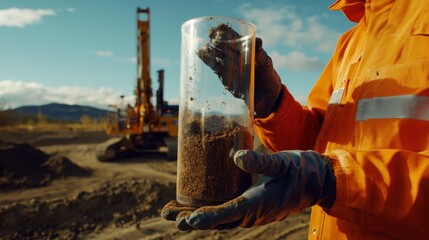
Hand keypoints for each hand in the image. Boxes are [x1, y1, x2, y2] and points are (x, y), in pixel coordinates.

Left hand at [161, 150, 335, 229]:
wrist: (316, 181)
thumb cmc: (299, 171)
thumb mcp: (282, 162)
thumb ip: (261, 161)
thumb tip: (237, 157)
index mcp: (258, 204)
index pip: (227, 213)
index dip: (206, 217)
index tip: (187, 220)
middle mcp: (252, 214)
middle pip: (217, 220)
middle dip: (191, 219)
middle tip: (167, 215)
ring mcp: (251, 213)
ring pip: (219, 219)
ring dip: (196, 217)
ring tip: (174, 213)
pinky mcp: (251, 208)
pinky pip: (226, 214)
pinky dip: (209, 213)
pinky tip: (197, 207)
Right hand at [197, 24, 282, 117]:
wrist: (268, 98)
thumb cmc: (269, 78)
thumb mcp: (267, 65)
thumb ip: (261, 55)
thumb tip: (258, 41)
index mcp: (246, 51)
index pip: (235, 38)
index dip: (227, 32)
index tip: (220, 27)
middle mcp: (236, 58)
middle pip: (223, 47)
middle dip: (216, 40)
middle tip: (209, 34)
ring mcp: (231, 69)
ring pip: (218, 58)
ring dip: (210, 52)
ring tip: (203, 48)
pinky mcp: (227, 80)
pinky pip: (217, 71)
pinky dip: (210, 64)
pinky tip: (204, 57)